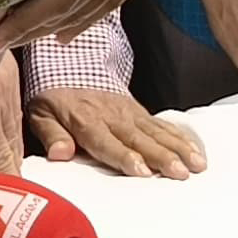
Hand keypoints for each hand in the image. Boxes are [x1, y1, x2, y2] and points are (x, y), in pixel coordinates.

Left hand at [0, 63, 24, 179]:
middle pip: (2, 163)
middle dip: (2, 188)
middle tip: (0, 205)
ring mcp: (2, 98)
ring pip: (15, 146)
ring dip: (10, 167)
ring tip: (5, 186)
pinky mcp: (13, 86)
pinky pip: (18, 126)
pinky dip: (14, 144)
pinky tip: (7, 155)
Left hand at [28, 87, 204, 178]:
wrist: (68, 64)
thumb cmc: (53, 98)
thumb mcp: (41, 114)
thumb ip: (51, 135)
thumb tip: (60, 153)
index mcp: (86, 120)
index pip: (107, 143)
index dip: (125, 157)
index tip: (143, 171)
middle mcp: (113, 117)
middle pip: (140, 140)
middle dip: (162, 157)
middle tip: (181, 173)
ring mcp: (130, 113)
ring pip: (157, 132)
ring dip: (179, 148)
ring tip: (197, 165)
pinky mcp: (140, 112)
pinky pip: (163, 125)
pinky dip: (181, 137)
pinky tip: (196, 150)